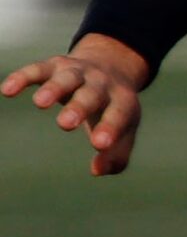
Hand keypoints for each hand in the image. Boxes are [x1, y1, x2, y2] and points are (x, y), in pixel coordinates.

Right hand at [2, 33, 149, 174]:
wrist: (110, 65)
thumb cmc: (115, 108)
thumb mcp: (125, 130)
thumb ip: (116, 156)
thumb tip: (97, 171)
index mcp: (122, 100)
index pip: (118, 114)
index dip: (110, 128)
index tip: (99, 145)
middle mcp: (101, 83)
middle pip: (91, 94)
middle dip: (79, 108)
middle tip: (65, 124)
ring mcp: (77, 72)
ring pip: (66, 79)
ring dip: (53, 89)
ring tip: (40, 104)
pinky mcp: (54, 65)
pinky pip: (37, 70)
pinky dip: (22, 77)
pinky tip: (7, 90)